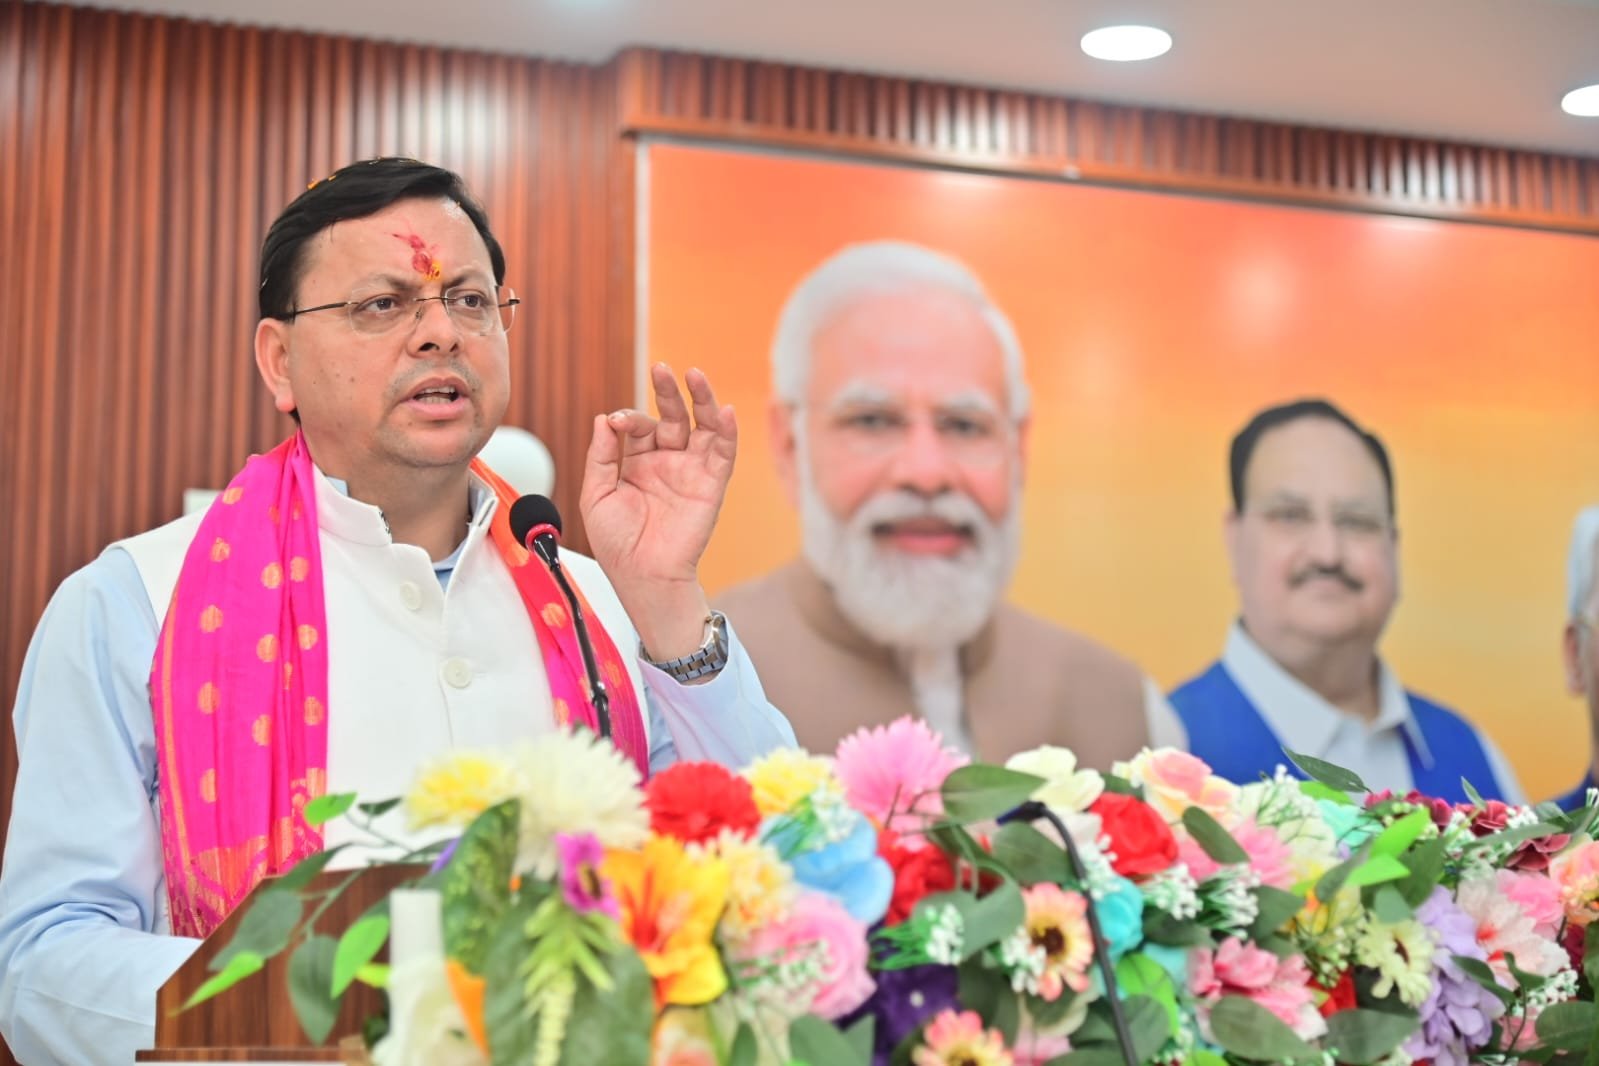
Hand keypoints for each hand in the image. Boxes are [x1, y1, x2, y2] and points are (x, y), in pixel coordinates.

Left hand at [579, 364, 736, 658]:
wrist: (642, 576)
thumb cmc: (617, 543)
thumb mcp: (596, 493)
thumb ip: (601, 455)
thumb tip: (604, 418)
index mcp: (638, 464)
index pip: (639, 427)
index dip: (629, 419)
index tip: (616, 424)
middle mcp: (667, 463)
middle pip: (673, 417)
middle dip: (667, 393)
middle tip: (662, 369)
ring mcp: (691, 472)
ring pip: (702, 427)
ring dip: (701, 400)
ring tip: (695, 375)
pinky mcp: (711, 485)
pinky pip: (722, 453)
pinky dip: (726, 431)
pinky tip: (723, 411)